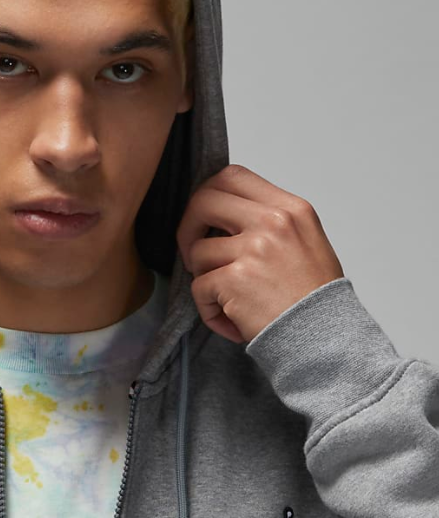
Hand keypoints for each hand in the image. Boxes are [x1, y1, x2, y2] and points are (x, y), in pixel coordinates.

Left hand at [176, 164, 344, 342]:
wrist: (328, 341)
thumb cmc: (314, 299)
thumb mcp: (305, 242)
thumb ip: (269, 222)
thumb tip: (221, 216)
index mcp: (291, 209)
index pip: (233, 176)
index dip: (208, 194)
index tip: (204, 218)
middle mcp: (274, 222)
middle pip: (204, 200)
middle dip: (188, 227)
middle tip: (195, 255)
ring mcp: (254, 248)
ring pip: (198, 252)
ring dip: (206, 280)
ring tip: (231, 301)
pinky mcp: (236, 279)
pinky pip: (200, 288)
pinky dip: (209, 309)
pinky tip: (233, 320)